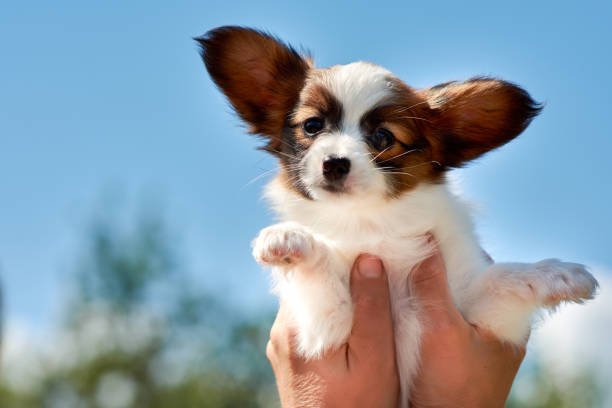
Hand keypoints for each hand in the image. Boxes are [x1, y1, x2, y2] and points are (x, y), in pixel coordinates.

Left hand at [266, 255, 398, 407]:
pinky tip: (352, 320)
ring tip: (366, 290)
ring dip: (335, 292)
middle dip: (338, 270)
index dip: (331, 249)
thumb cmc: (358, 407)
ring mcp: (282, 343)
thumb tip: (368, 259)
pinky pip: (308, 319)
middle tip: (371, 264)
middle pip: (309, 281)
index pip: (305, 266)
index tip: (358, 240)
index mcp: (298, 325)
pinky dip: (329, 312)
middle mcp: (282, 329)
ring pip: (309, 300)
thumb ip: (371, 310)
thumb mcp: (374, 360)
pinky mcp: (288, 355)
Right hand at [408, 245, 525, 407]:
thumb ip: (433, 288)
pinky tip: (393, 289)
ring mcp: (467, 332)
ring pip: (442, 292)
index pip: (480, 262)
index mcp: (502, 313)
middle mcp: (488, 319)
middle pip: (458, 275)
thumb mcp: (441, 334)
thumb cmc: (452, 391)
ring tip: (393, 258)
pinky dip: (415, 298)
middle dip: (431, 258)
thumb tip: (424, 241)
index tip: (421, 225)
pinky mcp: (448, 344)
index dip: (451, 242)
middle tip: (400, 239)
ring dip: (420, 279)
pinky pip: (431, 310)